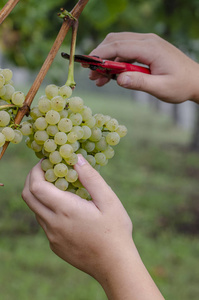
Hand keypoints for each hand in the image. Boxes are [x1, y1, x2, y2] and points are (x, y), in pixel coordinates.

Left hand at [22, 155, 163, 298]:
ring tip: (59, 187)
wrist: (114, 265)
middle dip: (32, 179)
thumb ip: (90, 178)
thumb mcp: (108, 200)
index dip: (36, 170)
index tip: (46, 162)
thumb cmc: (115, 230)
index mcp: (65, 209)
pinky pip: (45, 223)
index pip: (36, 186)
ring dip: (40, 195)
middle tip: (46, 170)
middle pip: (28, 197)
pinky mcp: (55, 245)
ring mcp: (52, 237)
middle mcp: (52, 224)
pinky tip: (66, 209)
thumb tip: (76, 159)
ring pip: (36, 210)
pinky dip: (48, 209)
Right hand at [89, 32, 198, 103]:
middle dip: (100, 56)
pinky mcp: (147, 49)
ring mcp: (147, 43)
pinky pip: (126, 51)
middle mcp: (148, 41)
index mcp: (151, 48)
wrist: (196, 80)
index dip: (101, 54)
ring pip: (119, 45)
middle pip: (116, 41)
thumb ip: (140, 82)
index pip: (119, 46)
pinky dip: (115, 62)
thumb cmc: (181, 85)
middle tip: (90, 74)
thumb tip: (119, 80)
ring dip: (106, 60)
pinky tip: (110, 77)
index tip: (88, 65)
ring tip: (98, 79)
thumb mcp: (161, 88)